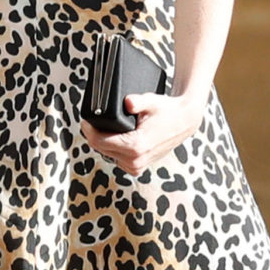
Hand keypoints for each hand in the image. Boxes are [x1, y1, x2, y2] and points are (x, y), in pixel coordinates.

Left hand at [82, 91, 205, 174]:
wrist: (184, 122)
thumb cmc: (166, 110)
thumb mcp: (151, 101)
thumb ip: (137, 101)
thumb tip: (128, 102)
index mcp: (136, 147)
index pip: (98, 142)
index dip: (88, 130)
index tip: (85, 119)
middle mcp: (136, 161)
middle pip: (100, 149)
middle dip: (93, 134)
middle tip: (91, 121)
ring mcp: (137, 166)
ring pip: (107, 154)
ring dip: (102, 142)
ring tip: (103, 128)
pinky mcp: (139, 168)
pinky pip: (116, 158)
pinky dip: (112, 148)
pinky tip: (113, 138)